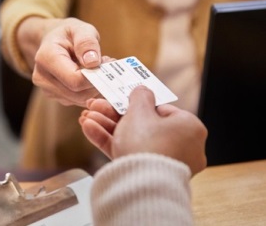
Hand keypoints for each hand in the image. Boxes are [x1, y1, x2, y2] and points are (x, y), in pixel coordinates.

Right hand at [17, 17, 102, 106]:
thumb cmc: (67, 34)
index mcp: (46, 58)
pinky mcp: (56, 97)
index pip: (75, 80)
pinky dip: (89, 90)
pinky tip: (91, 76)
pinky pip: (79, 100)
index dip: (94, 75)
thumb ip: (87, 42)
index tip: (106, 61)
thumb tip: (93, 62)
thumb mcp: (79, 28)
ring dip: (95, 87)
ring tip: (99, 68)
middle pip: (78, 93)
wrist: (52, 40)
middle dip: (97, 81)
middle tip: (107, 63)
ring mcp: (48, 90)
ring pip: (80, 99)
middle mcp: (43, 78)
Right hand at [79, 86, 206, 175]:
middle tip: (95, 108)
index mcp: (189, 127)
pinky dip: (111, 143)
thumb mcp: (140, 111)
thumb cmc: (147, 144)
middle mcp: (183, 147)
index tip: (119, 101)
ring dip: (106, 127)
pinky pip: (130, 154)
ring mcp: (166, 163)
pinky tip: (89, 130)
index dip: (136, 104)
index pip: (160, 110)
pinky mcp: (150, 176)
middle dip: (112, 115)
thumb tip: (142, 90)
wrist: (141, 185)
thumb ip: (140, 96)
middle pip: (142, 125)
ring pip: (132, 140)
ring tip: (85, 119)